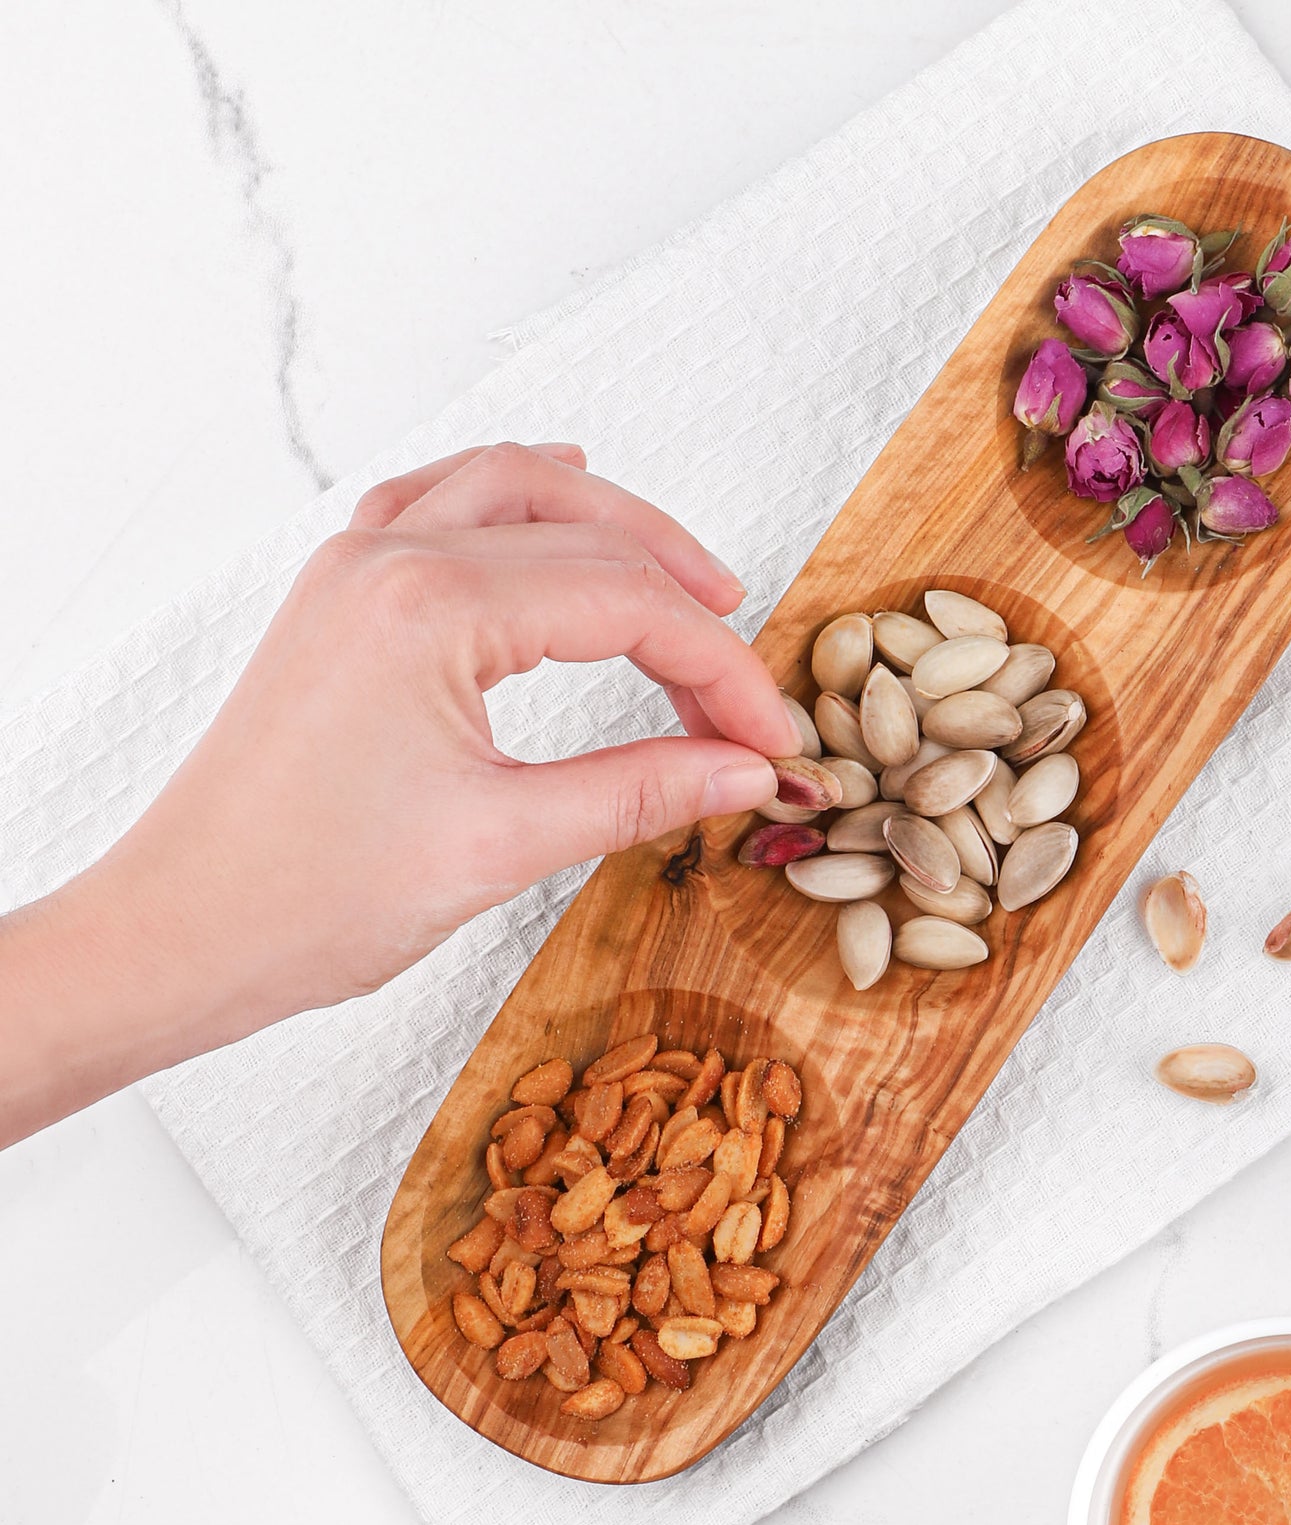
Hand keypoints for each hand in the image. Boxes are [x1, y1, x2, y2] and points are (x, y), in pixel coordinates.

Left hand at [0, 442, 796, 1146]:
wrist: (182, 931)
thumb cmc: (308, 897)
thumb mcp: (503, 847)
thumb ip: (641, 791)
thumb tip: (746, 770)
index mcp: (428, 606)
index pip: (628, 605)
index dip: (722, 671)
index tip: (771, 740)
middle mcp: (389, 559)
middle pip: (590, 541)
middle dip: (689, 615)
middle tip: (746, 699)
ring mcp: (356, 565)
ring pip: (518, 491)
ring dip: (616, 530)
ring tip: (694, 589)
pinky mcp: (342, 595)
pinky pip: (442, 501)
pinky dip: (518, 499)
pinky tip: (560, 499)